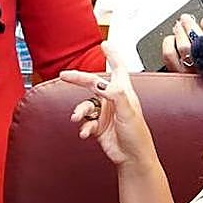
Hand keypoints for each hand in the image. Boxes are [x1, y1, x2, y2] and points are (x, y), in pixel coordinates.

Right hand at [59, 42, 156, 166]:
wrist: (132, 158)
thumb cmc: (137, 136)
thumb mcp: (129, 112)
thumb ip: (115, 95)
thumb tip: (100, 83)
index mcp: (124, 93)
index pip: (119, 69)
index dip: (112, 56)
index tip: (104, 44)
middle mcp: (113, 100)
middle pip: (93, 84)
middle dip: (78, 79)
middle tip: (64, 75)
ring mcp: (105, 113)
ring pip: (85, 105)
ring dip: (79, 111)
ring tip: (77, 119)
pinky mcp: (98, 126)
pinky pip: (84, 121)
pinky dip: (83, 126)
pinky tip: (86, 133)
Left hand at [161, 14, 202, 72]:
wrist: (196, 91)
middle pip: (200, 42)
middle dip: (191, 26)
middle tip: (186, 18)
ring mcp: (190, 73)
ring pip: (184, 46)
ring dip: (180, 32)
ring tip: (178, 26)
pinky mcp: (176, 74)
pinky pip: (169, 55)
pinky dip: (169, 43)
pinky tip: (171, 39)